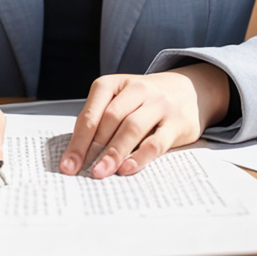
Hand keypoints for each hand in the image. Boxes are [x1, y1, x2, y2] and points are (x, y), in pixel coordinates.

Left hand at [59, 63, 229, 177]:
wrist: (189, 89)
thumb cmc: (145, 100)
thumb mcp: (121, 99)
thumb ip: (102, 120)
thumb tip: (80, 155)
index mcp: (115, 83)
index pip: (92, 112)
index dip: (78, 139)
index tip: (67, 164)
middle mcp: (136, 89)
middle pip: (110, 119)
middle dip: (92, 147)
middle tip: (81, 171)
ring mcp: (158, 104)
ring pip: (132, 127)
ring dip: (114, 152)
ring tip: (100, 172)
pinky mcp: (177, 123)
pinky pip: (157, 141)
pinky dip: (141, 156)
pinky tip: (128, 168)